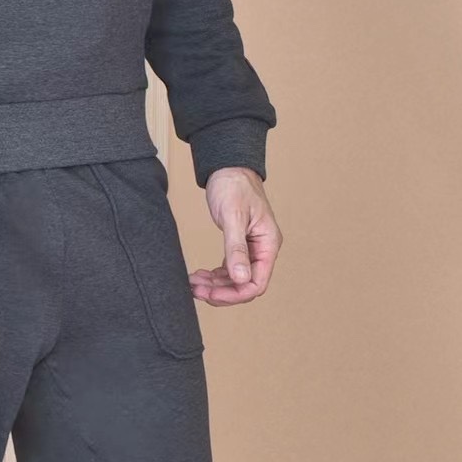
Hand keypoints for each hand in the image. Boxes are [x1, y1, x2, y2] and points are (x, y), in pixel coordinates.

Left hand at [188, 166, 281, 305]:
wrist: (227, 166)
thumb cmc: (234, 185)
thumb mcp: (233, 216)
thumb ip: (236, 248)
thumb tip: (241, 279)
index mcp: (268, 244)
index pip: (257, 282)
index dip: (234, 294)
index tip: (211, 295)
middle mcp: (263, 249)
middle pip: (245, 284)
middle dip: (220, 291)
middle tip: (195, 290)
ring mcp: (252, 248)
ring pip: (235, 278)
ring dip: (215, 285)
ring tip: (193, 284)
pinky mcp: (239, 244)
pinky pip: (230, 268)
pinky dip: (215, 276)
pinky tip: (200, 276)